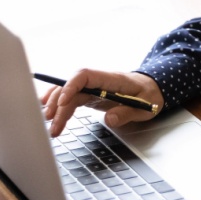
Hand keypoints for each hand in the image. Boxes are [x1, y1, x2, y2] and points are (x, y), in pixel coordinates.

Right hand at [41, 69, 164, 136]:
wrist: (152, 89)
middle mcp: (98, 81)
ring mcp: (93, 88)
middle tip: (52, 124)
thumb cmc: (149, 95)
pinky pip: (71, 99)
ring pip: (68, 94)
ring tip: (49, 124)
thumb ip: (127, 113)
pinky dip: (59, 105)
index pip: (85, 75)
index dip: (71, 86)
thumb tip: (110, 119)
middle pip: (72, 87)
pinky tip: (48, 112)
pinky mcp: (90, 96)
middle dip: (59, 104)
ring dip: (56, 107)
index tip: (63, 102)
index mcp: (111, 79)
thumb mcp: (145, 106)